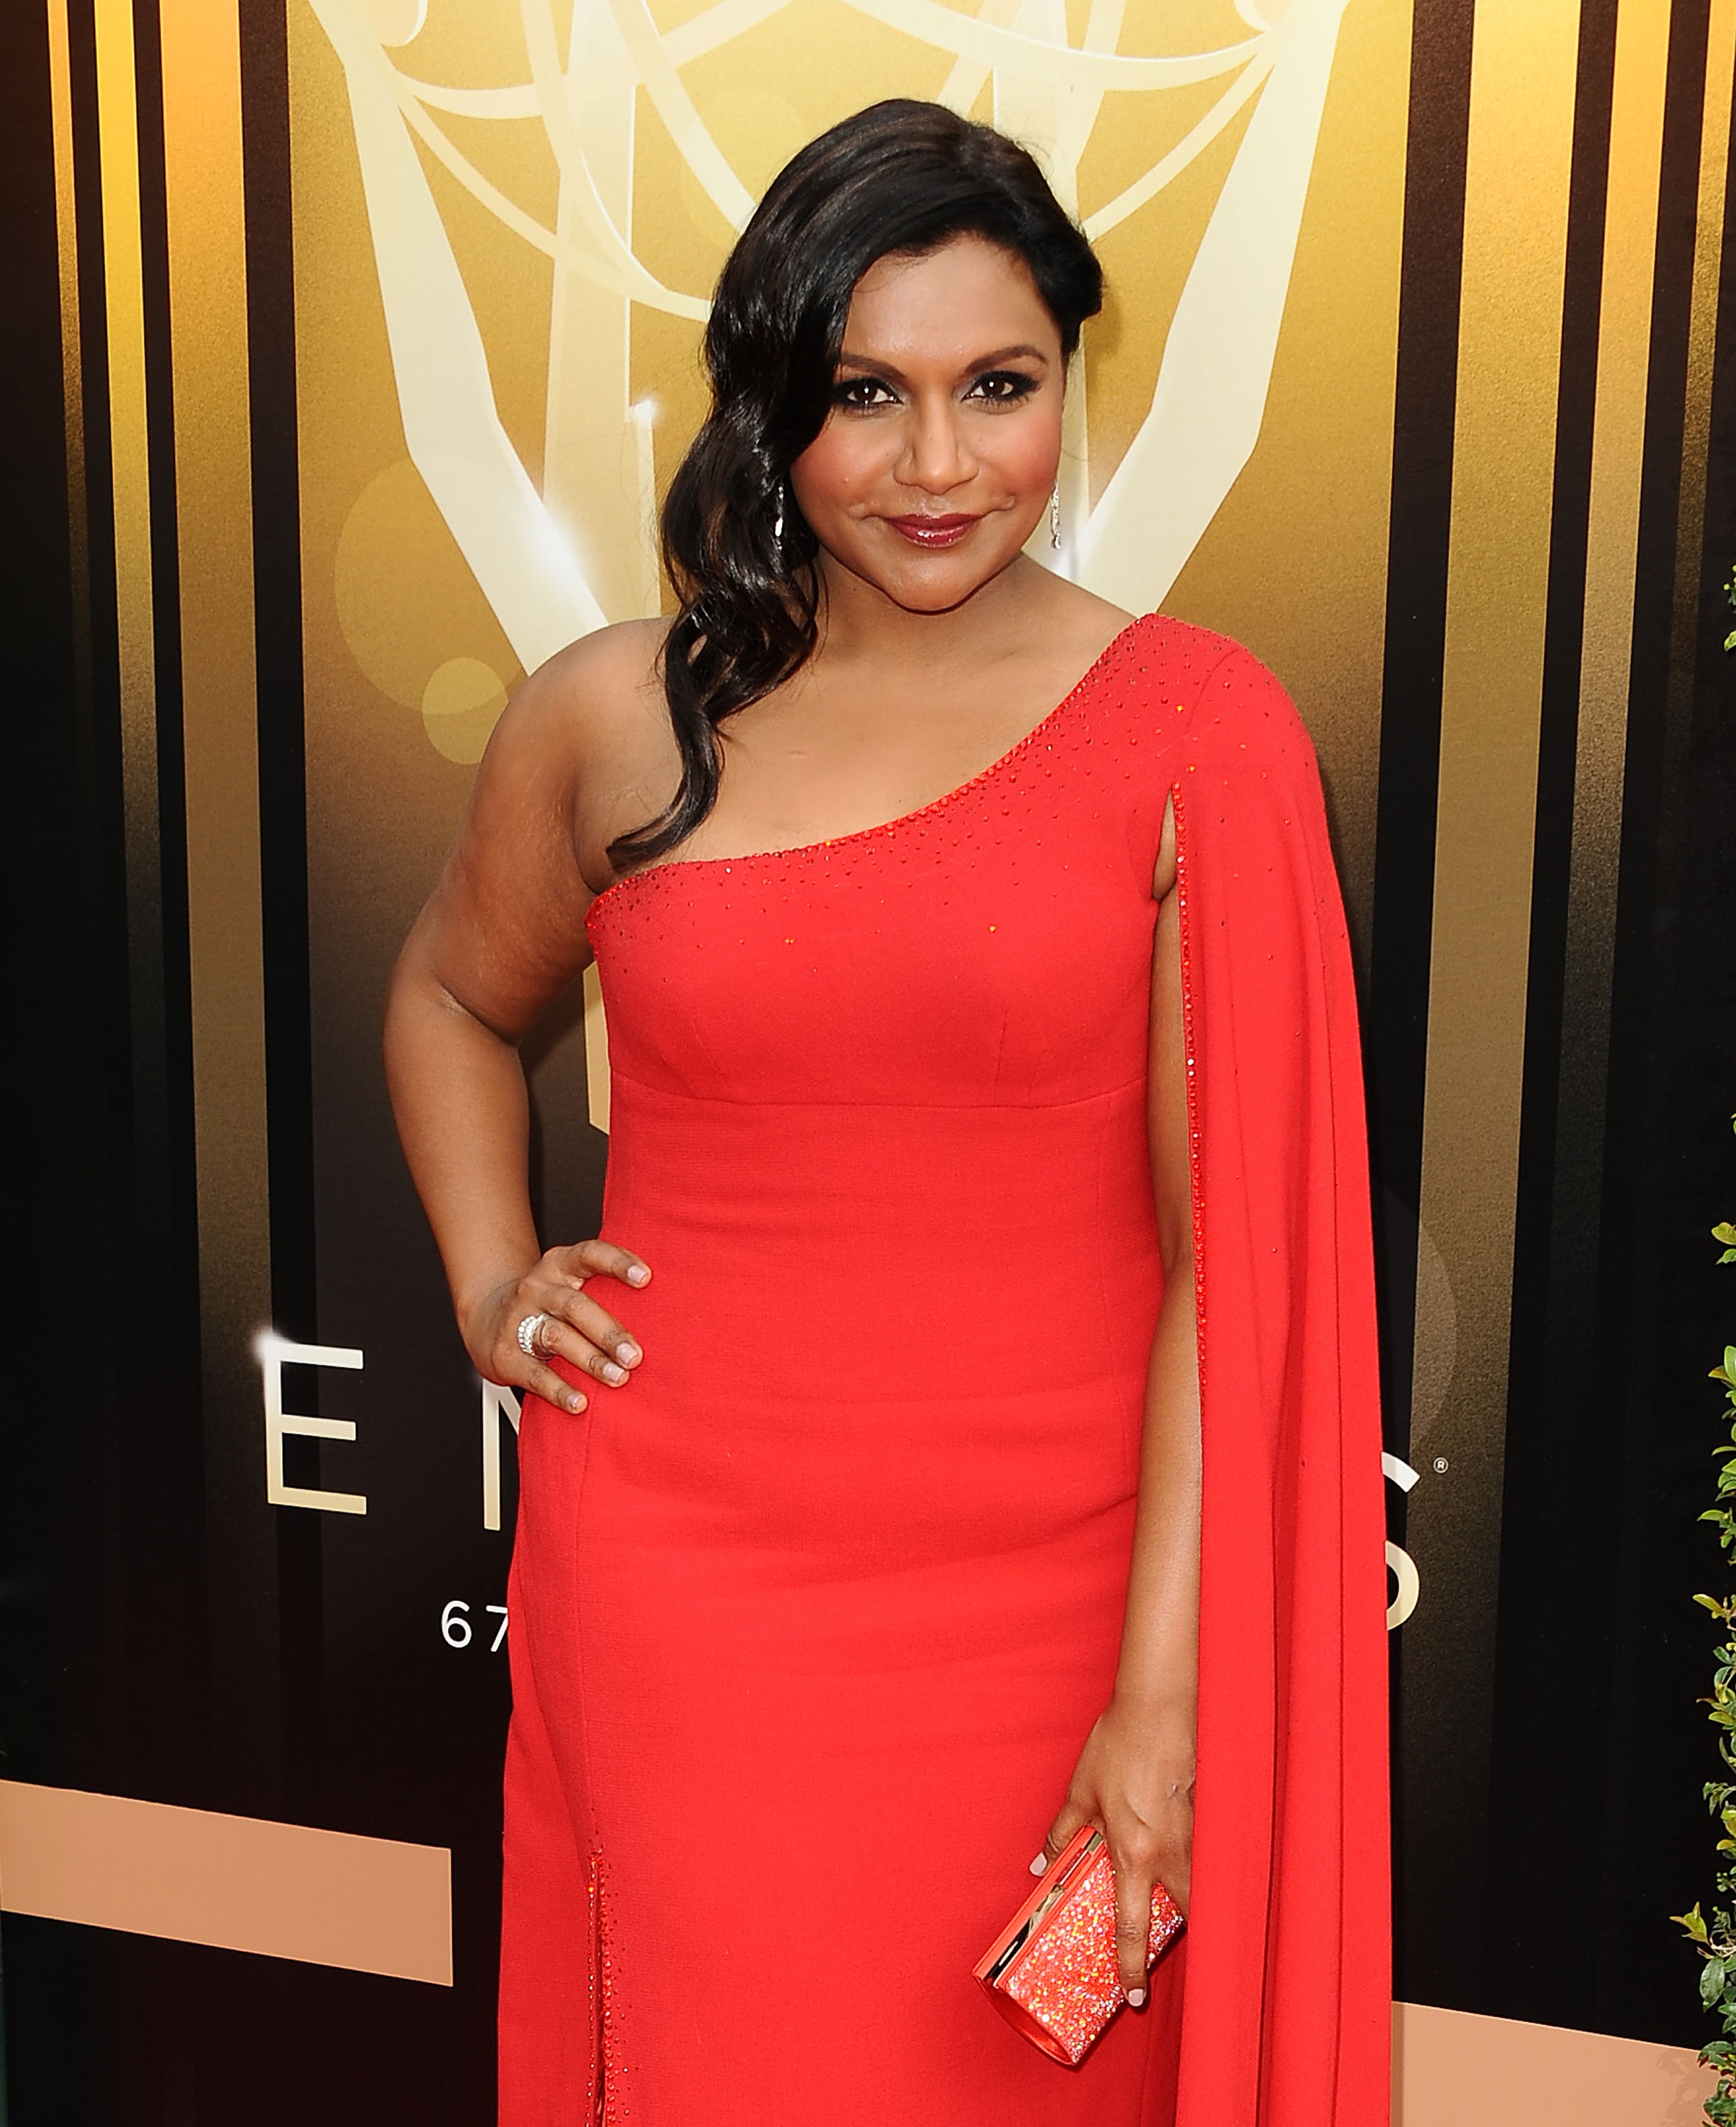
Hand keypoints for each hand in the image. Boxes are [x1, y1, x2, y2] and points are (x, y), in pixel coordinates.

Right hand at [463, 1239, 649, 1413]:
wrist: (485, 1316)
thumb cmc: (545, 1302)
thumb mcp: (568, 1284)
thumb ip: (603, 1289)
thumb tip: (661, 1311)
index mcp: (558, 1265)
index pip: (589, 1254)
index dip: (617, 1263)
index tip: (646, 1277)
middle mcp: (537, 1288)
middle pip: (576, 1306)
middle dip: (609, 1332)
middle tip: (635, 1355)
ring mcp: (519, 1319)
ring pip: (557, 1338)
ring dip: (591, 1360)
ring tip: (617, 1377)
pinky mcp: (506, 1354)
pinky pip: (535, 1373)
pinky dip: (559, 1390)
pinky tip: (579, 1401)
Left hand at [1037, 1693, 1194, 2006]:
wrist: (1159, 1707)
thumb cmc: (1118, 1746)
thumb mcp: (1081, 1791)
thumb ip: (1061, 1831)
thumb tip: (1040, 1863)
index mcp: (1133, 1854)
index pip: (1133, 1926)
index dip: (1132, 1967)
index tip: (1134, 1997)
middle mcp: (1170, 1854)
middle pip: (1185, 1918)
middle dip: (1179, 1942)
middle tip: (1164, 1955)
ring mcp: (1196, 1836)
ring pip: (1202, 1889)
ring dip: (1192, 1905)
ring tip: (1177, 1910)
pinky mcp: (1209, 1816)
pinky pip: (1209, 1857)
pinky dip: (1202, 1869)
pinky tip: (1192, 1861)